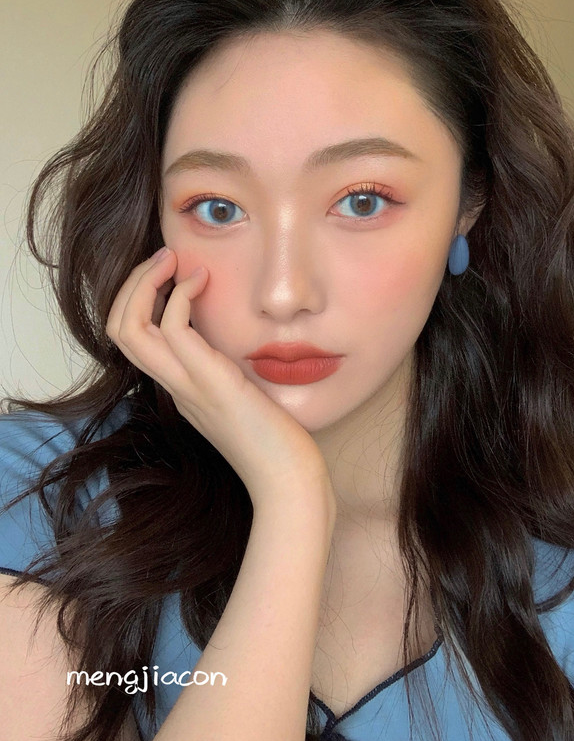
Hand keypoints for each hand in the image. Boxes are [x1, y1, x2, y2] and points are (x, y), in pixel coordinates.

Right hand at [105, 247, 335, 513]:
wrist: (288, 483)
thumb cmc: (279, 443)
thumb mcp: (249, 397)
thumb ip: (235, 371)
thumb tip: (244, 344)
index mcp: (181, 388)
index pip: (134, 340)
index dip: (140, 300)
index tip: (172, 273)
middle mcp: (175, 386)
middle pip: (118, 330)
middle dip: (132, 285)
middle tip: (165, 257)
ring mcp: (188, 386)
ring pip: (129, 330)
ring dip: (145, 283)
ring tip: (174, 259)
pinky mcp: (210, 383)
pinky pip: (174, 330)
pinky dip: (181, 297)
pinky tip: (205, 282)